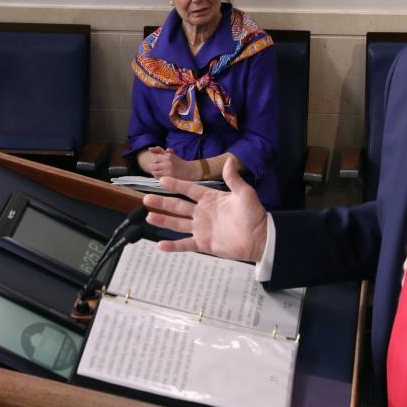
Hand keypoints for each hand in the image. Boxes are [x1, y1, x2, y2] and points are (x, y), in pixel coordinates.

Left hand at [139, 147, 199, 180]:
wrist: (189, 171)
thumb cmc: (178, 162)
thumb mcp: (170, 154)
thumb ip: (159, 150)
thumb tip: (149, 148)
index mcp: (167, 156)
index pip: (153, 158)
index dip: (153, 161)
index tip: (155, 163)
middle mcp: (167, 163)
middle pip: (152, 165)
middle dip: (152, 167)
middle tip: (155, 168)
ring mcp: (168, 171)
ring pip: (154, 172)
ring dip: (155, 172)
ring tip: (158, 172)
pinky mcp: (169, 178)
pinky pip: (158, 178)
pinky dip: (158, 177)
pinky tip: (161, 176)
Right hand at [142, 159, 268, 261]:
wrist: (260, 238)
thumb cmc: (254, 215)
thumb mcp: (244, 193)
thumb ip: (233, 179)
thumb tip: (228, 160)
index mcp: (210, 199)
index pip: (189, 190)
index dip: (176, 185)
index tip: (162, 180)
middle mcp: (203, 213)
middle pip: (178, 206)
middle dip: (162, 202)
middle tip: (146, 199)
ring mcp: (201, 229)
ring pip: (177, 224)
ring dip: (163, 220)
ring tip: (149, 216)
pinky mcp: (203, 243)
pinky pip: (185, 244)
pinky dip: (173, 246)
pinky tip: (160, 244)